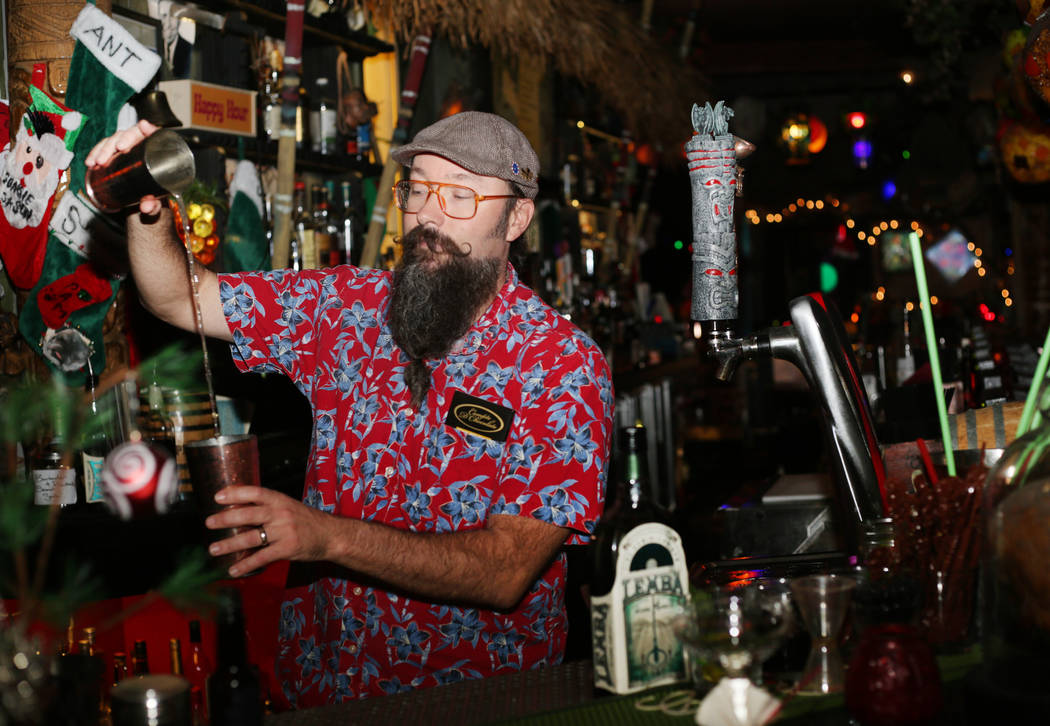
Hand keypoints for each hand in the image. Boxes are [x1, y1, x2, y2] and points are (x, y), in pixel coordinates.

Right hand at [85, 119, 162, 214]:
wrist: (145, 204)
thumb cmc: (156, 199)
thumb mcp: (157, 204)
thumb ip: (155, 206)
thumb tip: (146, 206)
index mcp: (158, 155)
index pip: (155, 136)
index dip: (150, 129)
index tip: (144, 126)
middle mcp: (142, 149)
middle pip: (131, 135)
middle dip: (120, 140)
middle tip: (116, 150)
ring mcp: (127, 151)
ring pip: (115, 141)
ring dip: (104, 148)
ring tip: (97, 161)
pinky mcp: (115, 157)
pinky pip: (105, 150)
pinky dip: (96, 154)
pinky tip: (90, 162)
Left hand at [205, 486, 333, 576]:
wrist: (331, 535)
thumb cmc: (307, 521)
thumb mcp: (289, 506)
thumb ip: (268, 507)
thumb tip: (239, 508)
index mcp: (280, 500)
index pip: (255, 492)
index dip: (236, 493)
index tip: (217, 496)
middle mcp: (281, 513)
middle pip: (249, 514)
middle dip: (226, 518)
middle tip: (209, 523)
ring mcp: (284, 531)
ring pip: (252, 537)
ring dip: (230, 544)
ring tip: (214, 549)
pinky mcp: (288, 548)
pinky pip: (262, 557)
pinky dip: (246, 564)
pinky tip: (233, 570)